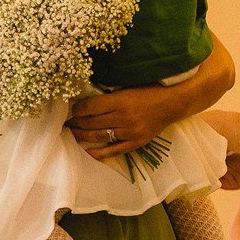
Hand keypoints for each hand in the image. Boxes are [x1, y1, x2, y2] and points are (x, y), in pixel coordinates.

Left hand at [67, 85, 188, 160]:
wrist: (173, 103)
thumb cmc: (150, 91)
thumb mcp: (129, 86)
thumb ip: (110, 95)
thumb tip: (86, 101)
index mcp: (121, 100)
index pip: (90, 107)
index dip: (77, 109)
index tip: (72, 110)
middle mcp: (124, 118)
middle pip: (91, 123)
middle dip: (76, 123)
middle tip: (67, 123)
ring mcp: (129, 132)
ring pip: (98, 137)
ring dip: (82, 136)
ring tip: (72, 133)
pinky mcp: (135, 143)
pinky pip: (113, 151)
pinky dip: (99, 153)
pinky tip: (87, 151)